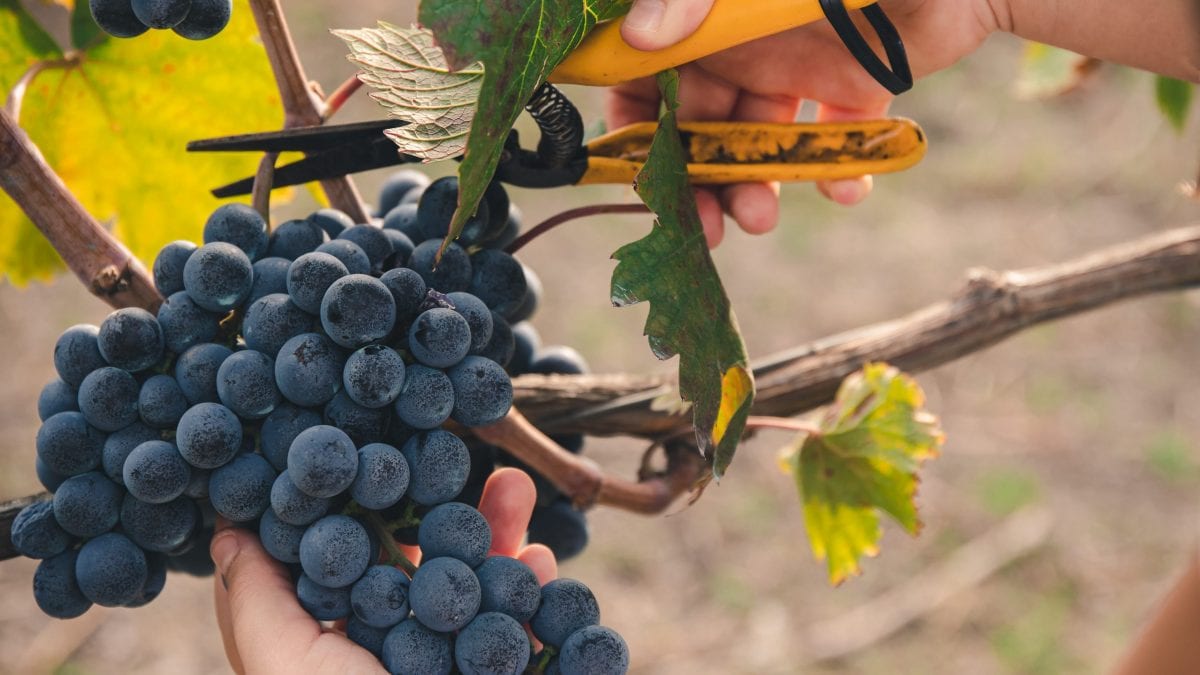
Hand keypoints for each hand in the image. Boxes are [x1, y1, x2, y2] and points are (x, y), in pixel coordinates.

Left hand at [210, 468, 556, 674]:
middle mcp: (393, 651)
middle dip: (441, 508)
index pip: (344, 562)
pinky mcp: (506, 672)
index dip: (360, 505)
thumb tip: (226, 535)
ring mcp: (453, 663)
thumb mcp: (287, 670)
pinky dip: (536, 590)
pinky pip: (522, 626)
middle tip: (455, 456)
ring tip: (515, 488)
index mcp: (335, 648)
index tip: (373, 450)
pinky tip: (541, 560)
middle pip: (419, 563)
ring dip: (499, 534)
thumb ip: (257, 606)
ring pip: (477, 584)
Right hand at [608, 0, 1001, 245]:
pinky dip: (837, 172)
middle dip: (698, 184)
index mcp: (707, 16)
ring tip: (762, 218)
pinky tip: (846, 187)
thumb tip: (639, 36)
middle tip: (708, 228)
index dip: (635, 130)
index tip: (642, 179)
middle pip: (698, 129)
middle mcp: (741, 47)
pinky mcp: (853, 85)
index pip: (644, 79)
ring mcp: (795, 68)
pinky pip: (835, 142)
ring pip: (758, 145)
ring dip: (754, 188)